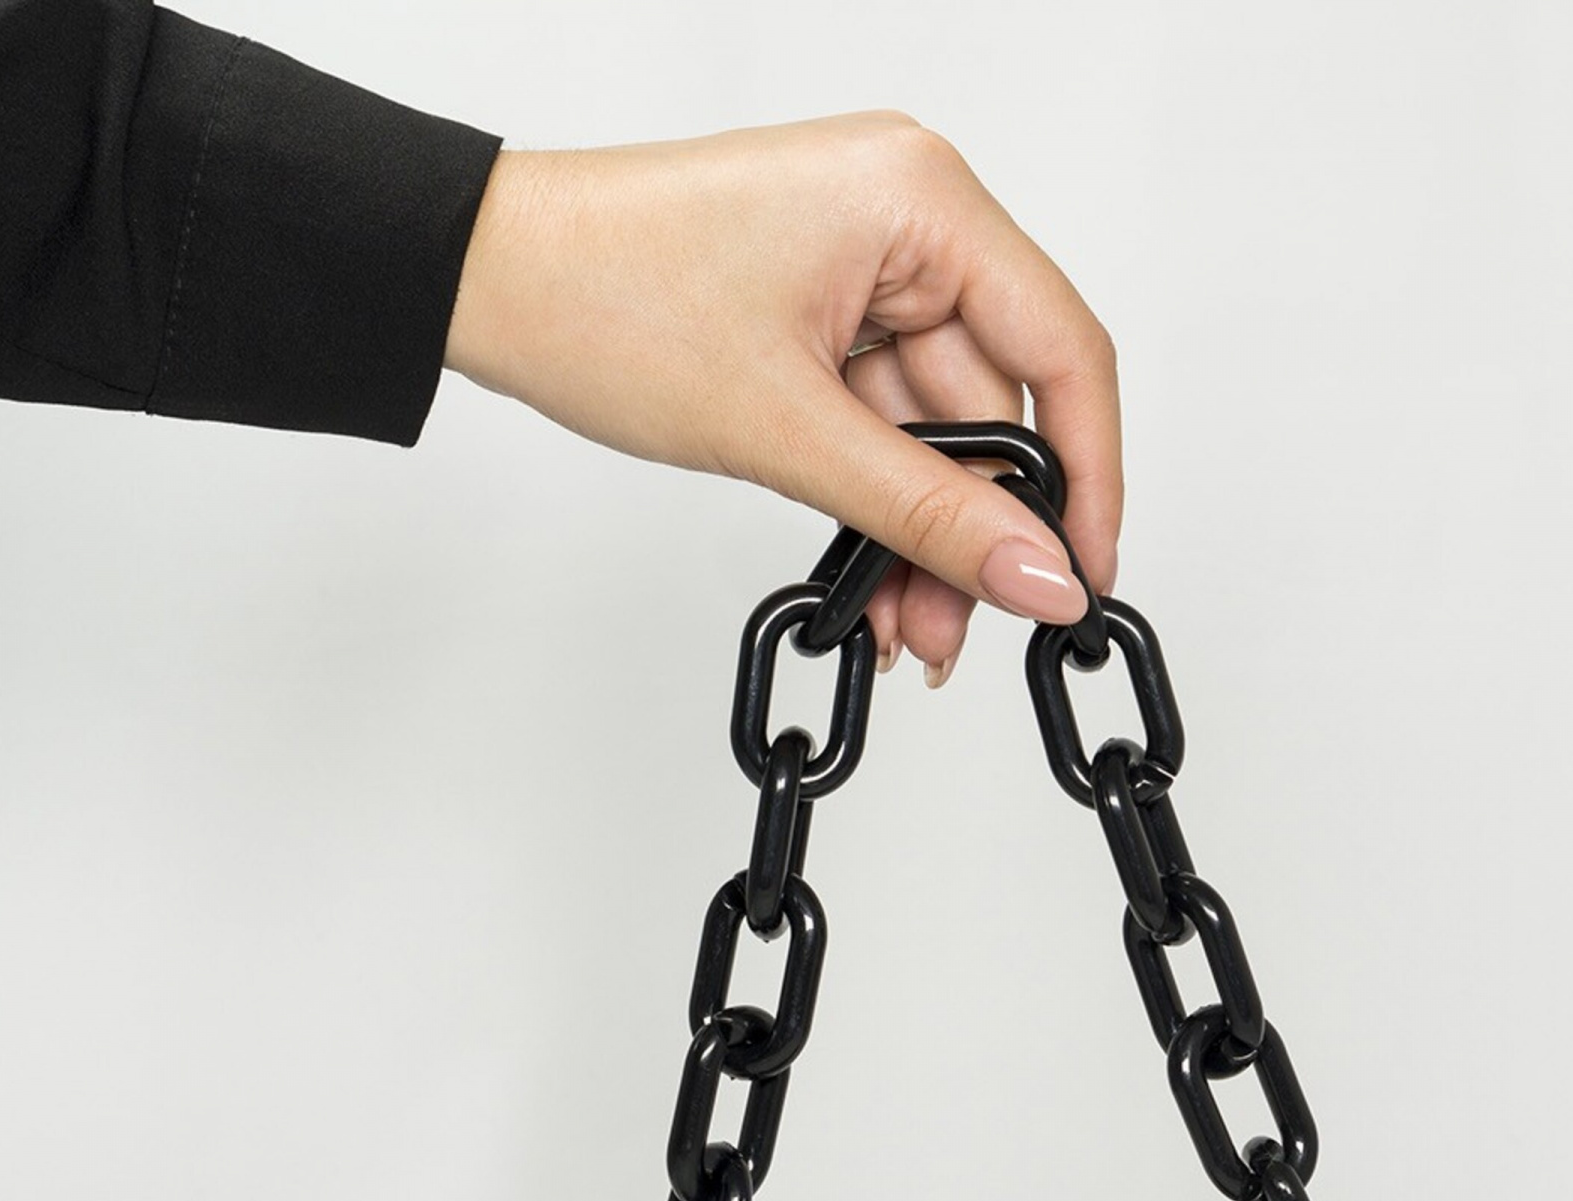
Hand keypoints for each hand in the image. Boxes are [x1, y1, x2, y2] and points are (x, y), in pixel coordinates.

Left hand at [443, 112, 1120, 685]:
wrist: (486, 280)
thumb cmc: (606, 297)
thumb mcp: (789, 430)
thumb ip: (929, 515)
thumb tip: (1039, 578)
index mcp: (921, 198)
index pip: (1060, 351)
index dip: (1086, 479)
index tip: (1081, 579)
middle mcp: (908, 218)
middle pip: (997, 404)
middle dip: (980, 532)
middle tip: (963, 629)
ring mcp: (866, 265)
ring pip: (939, 432)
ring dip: (925, 536)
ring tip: (904, 625)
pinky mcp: (825, 309)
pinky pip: (887, 425)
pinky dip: (882, 503)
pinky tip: (876, 576)